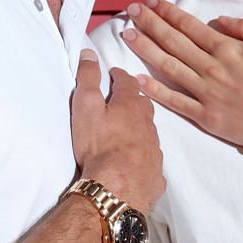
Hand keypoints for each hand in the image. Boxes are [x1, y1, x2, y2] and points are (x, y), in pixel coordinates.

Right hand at [71, 50, 164, 210]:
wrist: (118, 189)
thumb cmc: (99, 146)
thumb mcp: (86, 107)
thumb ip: (88, 78)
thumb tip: (89, 53)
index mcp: (131, 106)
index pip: (127, 83)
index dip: (120, 76)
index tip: (115, 73)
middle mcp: (148, 125)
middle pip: (143, 106)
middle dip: (134, 100)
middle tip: (124, 100)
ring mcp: (154, 149)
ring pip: (149, 132)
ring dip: (140, 127)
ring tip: (129, 129)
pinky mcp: (155, 173)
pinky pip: (151, 159)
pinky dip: (144, 155)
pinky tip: (139, 160)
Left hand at [121, 0, 242, 150]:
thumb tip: (219, 20)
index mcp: (229, 49)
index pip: (190, 27)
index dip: (169, 13)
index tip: (152, 3)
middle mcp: (213, 68)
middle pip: (173, 42)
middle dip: (150, 24)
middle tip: (131, 11)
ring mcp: (207, 94)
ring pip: (168, 67)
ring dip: (145, 49)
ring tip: (127, 36)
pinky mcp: (207, 118)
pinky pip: (175, 102)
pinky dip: (155, 91)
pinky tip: (137, 79)